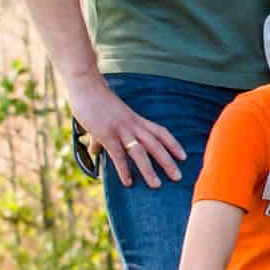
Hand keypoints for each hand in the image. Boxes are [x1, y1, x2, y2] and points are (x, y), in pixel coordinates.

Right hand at [64, 73, 183, 187]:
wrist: (86, 84)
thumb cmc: (95, 101)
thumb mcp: (105, 118)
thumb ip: (102, 137)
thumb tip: (95, 151)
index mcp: (136, 119)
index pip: (160, 132)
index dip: (173, 144)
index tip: (184, 156)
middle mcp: (133, 125)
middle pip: (155, 145)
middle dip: (168, 162)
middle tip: (179, 177)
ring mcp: (120, 129)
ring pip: (139, 152)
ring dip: (149, 170)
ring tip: (157, 185)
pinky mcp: (106, 133)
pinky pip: (118, 154)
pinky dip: (124, 169)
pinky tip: (128, 182)